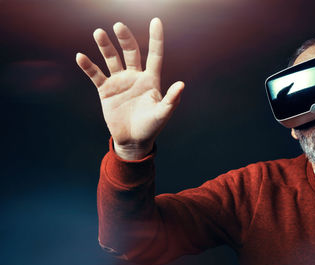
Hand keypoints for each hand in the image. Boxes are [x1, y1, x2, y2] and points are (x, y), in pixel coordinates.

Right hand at [76, 18, 183, 159]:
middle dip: (125, 38)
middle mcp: (135, 76)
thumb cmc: (151, 127)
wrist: (133, 141)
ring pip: (112, 59)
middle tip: (118, 26)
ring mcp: (120, 82)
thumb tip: (181, 84)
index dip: (156, 38)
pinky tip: (81, 56)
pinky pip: (96, 75)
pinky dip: (88, 66)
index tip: (156, 21)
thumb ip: (172, 99)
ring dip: (105, 46)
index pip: (155, 54)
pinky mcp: (106, 90)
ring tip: (99, 33)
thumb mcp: (163, 113)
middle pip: (131, 52)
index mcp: (151, 79)